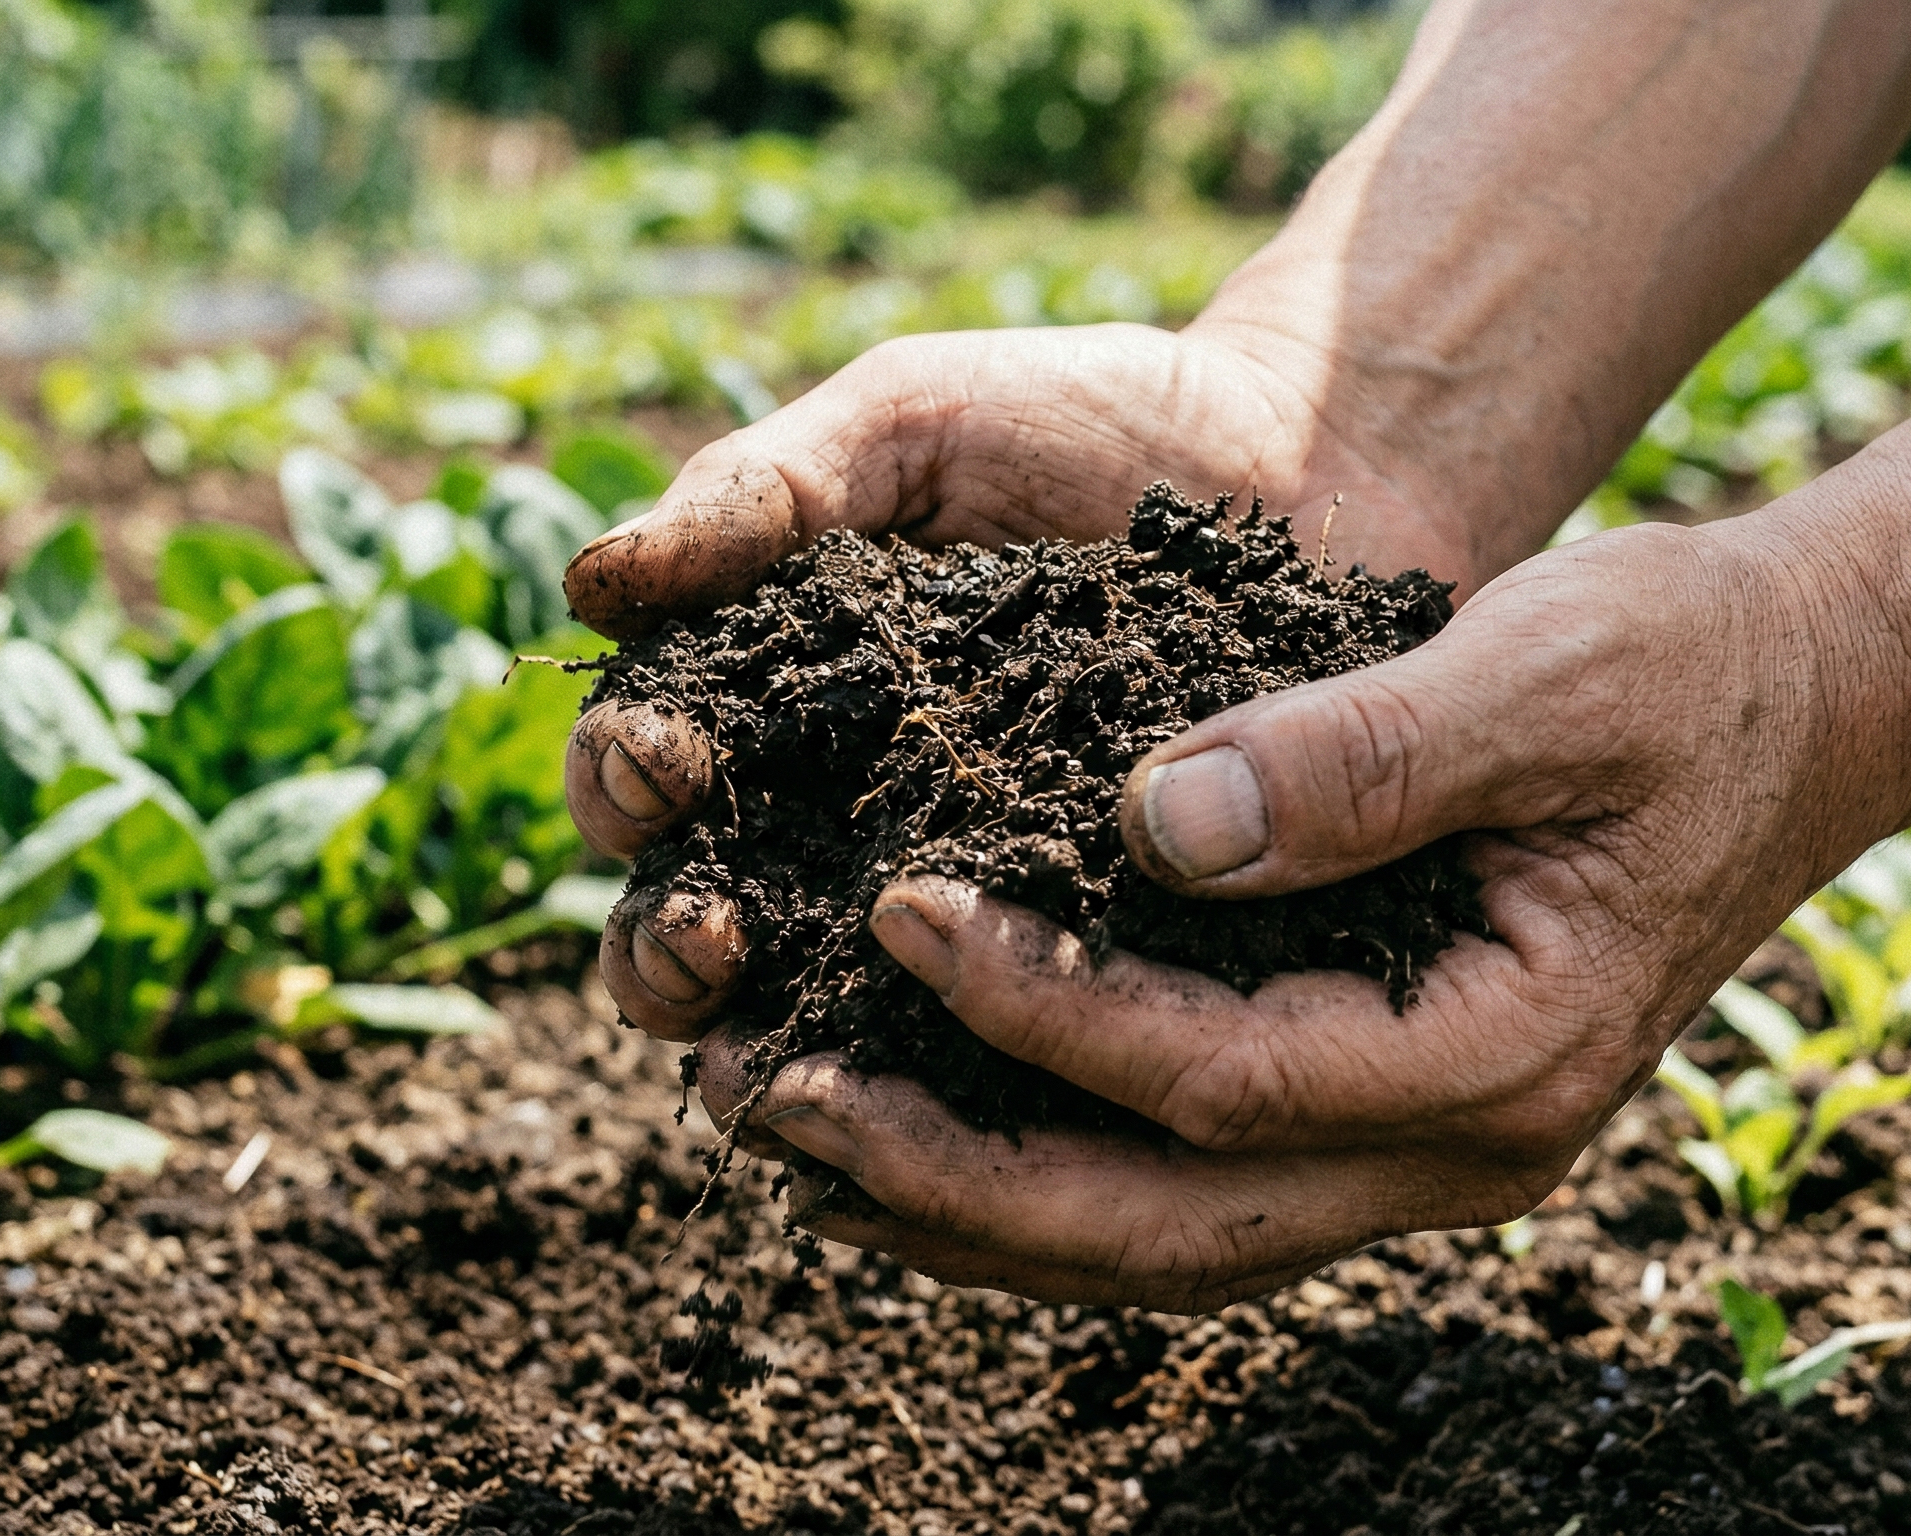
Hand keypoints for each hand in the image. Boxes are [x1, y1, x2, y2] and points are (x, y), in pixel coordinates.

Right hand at [565, 315, 1556, 1038]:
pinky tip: (932, 1097)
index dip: (623, 783)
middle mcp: (838, 824)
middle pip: (691, 931)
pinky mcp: (1084, 953)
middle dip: (668, 949)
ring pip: (822, 1015)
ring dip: (772, 1045)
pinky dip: (945, 1079)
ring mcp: (961, 903)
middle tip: (717, 937)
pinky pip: (1001, 1039)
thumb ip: (760, 490)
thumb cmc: (1093, 420)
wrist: (1315, 454)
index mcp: (770, 706)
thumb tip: (595, 585)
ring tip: (777, 1062)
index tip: (667, 762)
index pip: (639, 779)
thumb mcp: (911, 424)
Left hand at [574, 460, 1910, 1307]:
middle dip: (957, 1177)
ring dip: (973, 1206)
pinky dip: (1049, 1171)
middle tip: (778, 1094)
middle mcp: (1461, 1148)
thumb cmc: (1683, 664)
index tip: (901, 906)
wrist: (1803, 698)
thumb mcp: (1545, 668)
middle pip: (1167, 1225)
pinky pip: (1191, 1186)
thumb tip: (1152, 820)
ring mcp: (1420, 1151)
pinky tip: (924, 1121)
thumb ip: (1362, 752)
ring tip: (801, 1130)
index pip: (1225, 1078)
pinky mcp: (1379, 1107)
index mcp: (1503, 1053)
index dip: (1048, 1010)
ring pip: (1164, 1239)